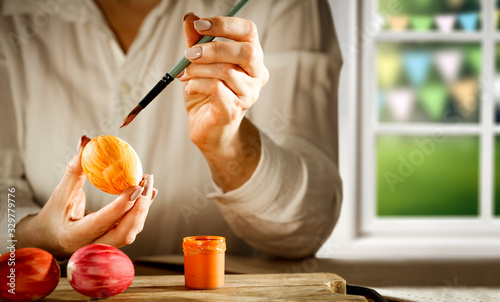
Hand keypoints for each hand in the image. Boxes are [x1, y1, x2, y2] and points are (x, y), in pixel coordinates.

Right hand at [16, 136, 156, 257]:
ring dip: (143, 208)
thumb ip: (75, 168)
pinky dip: (141, 211)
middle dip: (140, 208)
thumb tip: (86, 140)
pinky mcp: (114, 243)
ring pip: (131, 232)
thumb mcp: (60, 192)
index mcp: (74, 236)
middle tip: (146, 182)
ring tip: (148, 182)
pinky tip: (149, 193)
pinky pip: (131, 228)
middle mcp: (91, 246)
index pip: (102, 222)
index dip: (121, 205)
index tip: (136, 186)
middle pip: (124, 233)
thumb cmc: (54, 213)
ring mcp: (104, 248)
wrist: (49, 238)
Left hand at [179, 13, 267, 190]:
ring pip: (226, 71)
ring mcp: (249, 94)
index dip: (225, 24)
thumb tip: (189, 17)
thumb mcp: (199, 64)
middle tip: (189, 52)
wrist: (209, 130)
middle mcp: (257, 75)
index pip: (249, 32)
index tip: (199, 24)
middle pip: (246, 51)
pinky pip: (216, 89)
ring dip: (198, 69)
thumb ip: (197, 41)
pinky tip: (189, 88)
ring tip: (183, 74)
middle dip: (214, 47)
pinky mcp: (234, 110)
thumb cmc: (207, 95)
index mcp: (252, 58)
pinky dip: (197, 84)